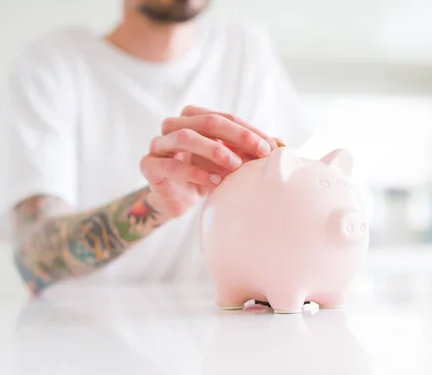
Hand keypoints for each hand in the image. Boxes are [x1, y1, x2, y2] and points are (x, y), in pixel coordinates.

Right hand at [139, 105, 277, 217]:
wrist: (175, 200)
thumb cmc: (203, 174)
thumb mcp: (228, 160)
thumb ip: (248, 150)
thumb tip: (282, 144)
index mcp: (193, 117)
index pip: (224, 117)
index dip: (248, 130)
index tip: (270, 147)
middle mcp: (173, 125)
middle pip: (207, 121)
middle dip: (237, 135)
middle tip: (260, 152)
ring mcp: (158, 144)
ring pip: (186, 137)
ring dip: (215, 150)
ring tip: (235, 166)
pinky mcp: (149, 166)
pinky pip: (172, 166)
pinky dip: (196, 173)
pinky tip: (214, 183)